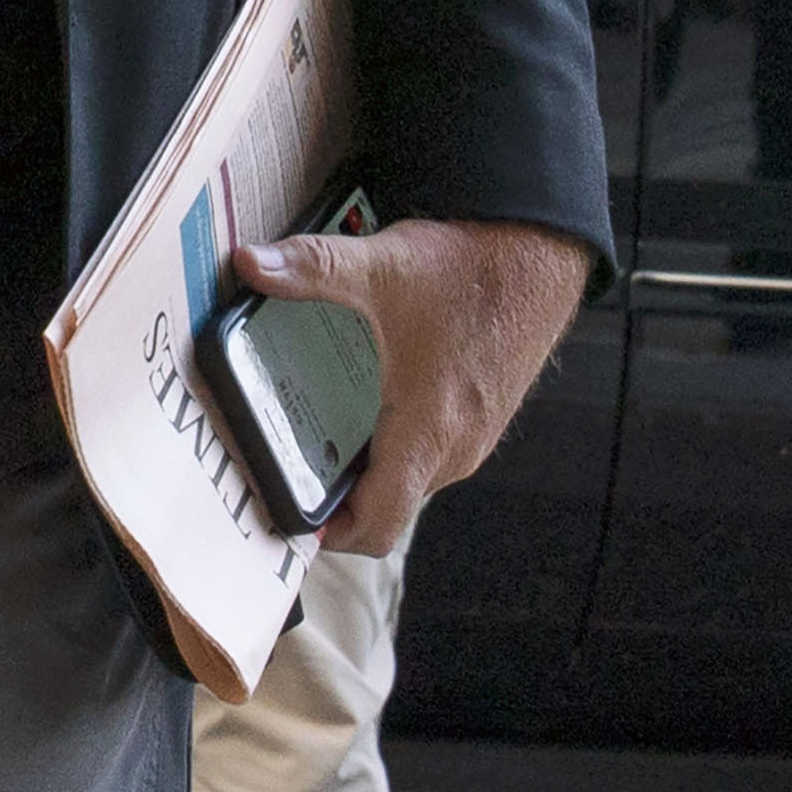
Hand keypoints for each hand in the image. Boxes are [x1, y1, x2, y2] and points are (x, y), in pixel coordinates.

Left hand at [238, 214, 590, 554]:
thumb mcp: (383, 264)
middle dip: (336, 501)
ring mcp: (471, 438)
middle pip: (387, 509)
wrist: (540, 255)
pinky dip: (396, 451)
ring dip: (368, 475)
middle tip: (286, 470)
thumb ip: (312, 267)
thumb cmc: (475, 270)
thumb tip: (251, 264)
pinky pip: (429, 458)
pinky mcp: (479, 421)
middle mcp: (454, 449)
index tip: (290, 520)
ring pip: (409, 483)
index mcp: (427, 430)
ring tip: (318, 443)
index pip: (378, 524)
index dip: (330, 536)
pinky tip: (369, 411)